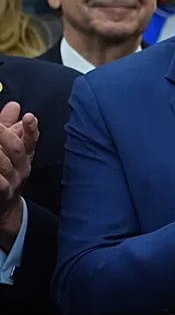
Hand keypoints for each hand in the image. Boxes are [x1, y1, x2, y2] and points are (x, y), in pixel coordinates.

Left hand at [0, 102, 38, 232]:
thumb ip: (10, 126)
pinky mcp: (1, 193)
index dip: (31, 129)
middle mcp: (21, 169)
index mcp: (24, 157)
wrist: (4, 208)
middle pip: (16, 149)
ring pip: (3, 164)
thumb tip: (14, 106)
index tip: (29, 117)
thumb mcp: (10, 149)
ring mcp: (11, 182)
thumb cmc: (5, 174)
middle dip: (4, 134)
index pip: (31, 140)